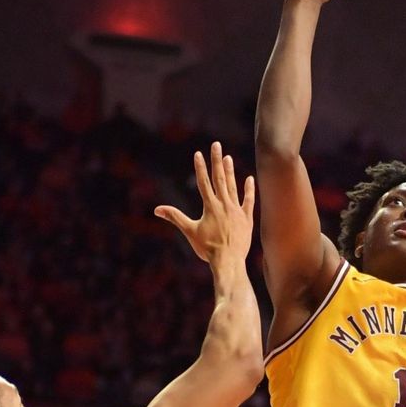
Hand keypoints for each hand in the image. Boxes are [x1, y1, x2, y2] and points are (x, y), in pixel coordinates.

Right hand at [155, 142, 254, 263]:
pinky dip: (248, 190)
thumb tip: (157, 209)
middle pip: (219, 178)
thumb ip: (174, 217)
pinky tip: (249, 178)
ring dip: (230, 172)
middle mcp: (224, 204)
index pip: (204, 182)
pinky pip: (248, 201)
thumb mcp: (189, 231)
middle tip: (216, 145)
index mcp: (210, 206)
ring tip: (228, 158)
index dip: (200, 167)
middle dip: (217, 160)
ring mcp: (237, 210)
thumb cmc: (207, 248)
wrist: (229, 261)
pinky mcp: (247, 219)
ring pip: (233, 187)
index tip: (198, 153)